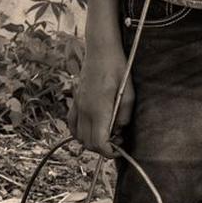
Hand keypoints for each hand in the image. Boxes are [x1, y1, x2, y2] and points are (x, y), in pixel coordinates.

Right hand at [68, 41, 131, 156]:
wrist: (100, 50)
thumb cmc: (117, 67)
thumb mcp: (129, 91)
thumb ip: (124, 113)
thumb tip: (120, 129)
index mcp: (99, 109)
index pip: (99, 142)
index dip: (108, 152)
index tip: (118, 150)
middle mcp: (85, 110)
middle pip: (88, 142)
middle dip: (102, 148)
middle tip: (117, 140)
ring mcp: (77, 105)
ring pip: (78, 135)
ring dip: (91, 141)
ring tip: (106, 133)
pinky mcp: (75, 100)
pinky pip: (72, 124)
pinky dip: (79, 132)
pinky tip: (92, 127)